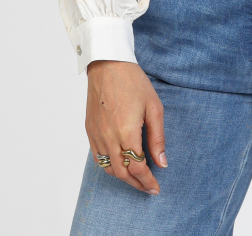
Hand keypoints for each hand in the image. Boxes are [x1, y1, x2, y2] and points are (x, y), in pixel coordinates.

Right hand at [86, 60, 166, 193]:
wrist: (108, 64)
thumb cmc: (133, 82)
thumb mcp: (154, 107)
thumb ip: (157, 138)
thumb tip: (162, 162)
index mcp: (127, 131)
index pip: (136, 167)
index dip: (147, 181)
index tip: (155, 188)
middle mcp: (108, 137)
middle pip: (121, 173)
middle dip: (136, 183)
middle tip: (148, 187)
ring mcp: (96, 134)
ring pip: (107, 168)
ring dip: (122, 177)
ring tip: (135, 177)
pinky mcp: (89, 130)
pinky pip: (97, 157)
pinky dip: (109, 166)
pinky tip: (119, 163)